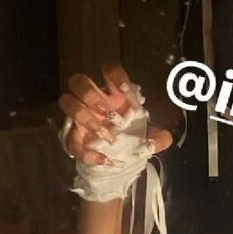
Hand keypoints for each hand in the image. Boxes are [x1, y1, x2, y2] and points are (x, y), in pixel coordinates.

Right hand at [58, 62, 172, 163]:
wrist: (119, 164)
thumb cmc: (131, 140)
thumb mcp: (148, 139)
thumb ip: (157, 137)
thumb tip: (166, 138)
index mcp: (113, 95)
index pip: (108, 70)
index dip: (116, 76)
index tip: (131, 99)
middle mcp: (93, 102)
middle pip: (78, 81)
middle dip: (91, 95)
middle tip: (109, 114)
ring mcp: (80, 119)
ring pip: (67, 102)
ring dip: (84, 117)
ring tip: (107, 136)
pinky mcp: (74, 139)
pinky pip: (71, 141)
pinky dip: (86, 153)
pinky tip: (103, 159)